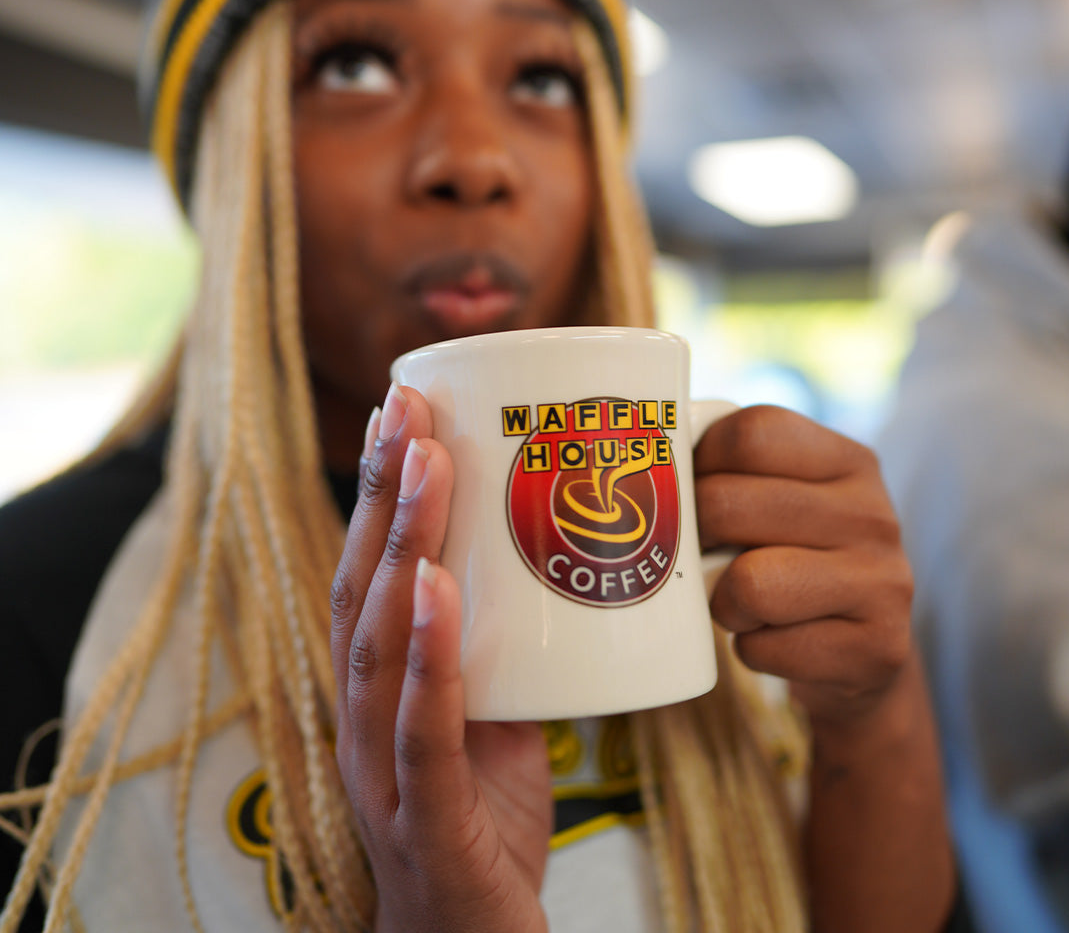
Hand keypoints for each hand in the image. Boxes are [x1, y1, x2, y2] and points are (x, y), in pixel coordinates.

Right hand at [330, 384, 551, 932]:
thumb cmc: (481, 821)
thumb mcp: (493, 718)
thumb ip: (501, 651)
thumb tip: (549, 571)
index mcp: (381, 685)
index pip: (367, 573)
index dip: (379, 493)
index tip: (402, 410)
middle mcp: (363, 715)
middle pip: (361, 587)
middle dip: (384, 492)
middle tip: (408, 405)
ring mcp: (381, 768)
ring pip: (377, 642)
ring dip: (402, 545)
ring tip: (428, 464)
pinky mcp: (421, 819)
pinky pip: (420, 732)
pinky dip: (426, 658)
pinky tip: (435, 592)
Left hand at [695, 405, 914, 729]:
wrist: (863, 650)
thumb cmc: (791, 557)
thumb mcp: (781, 496)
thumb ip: (732, 464)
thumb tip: (639, 455)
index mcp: (848, 459)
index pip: (749, 434)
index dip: (700, 462)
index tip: (692, 491)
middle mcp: (874, 514)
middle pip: (727, 504)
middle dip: (693, 536)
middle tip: (703, 554)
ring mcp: (883, 583)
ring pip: (748, 583)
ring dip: (721, 601)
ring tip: (738, 599)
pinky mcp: (877, 649)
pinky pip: (764, 648)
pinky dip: (750, 649)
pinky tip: (771, 637)